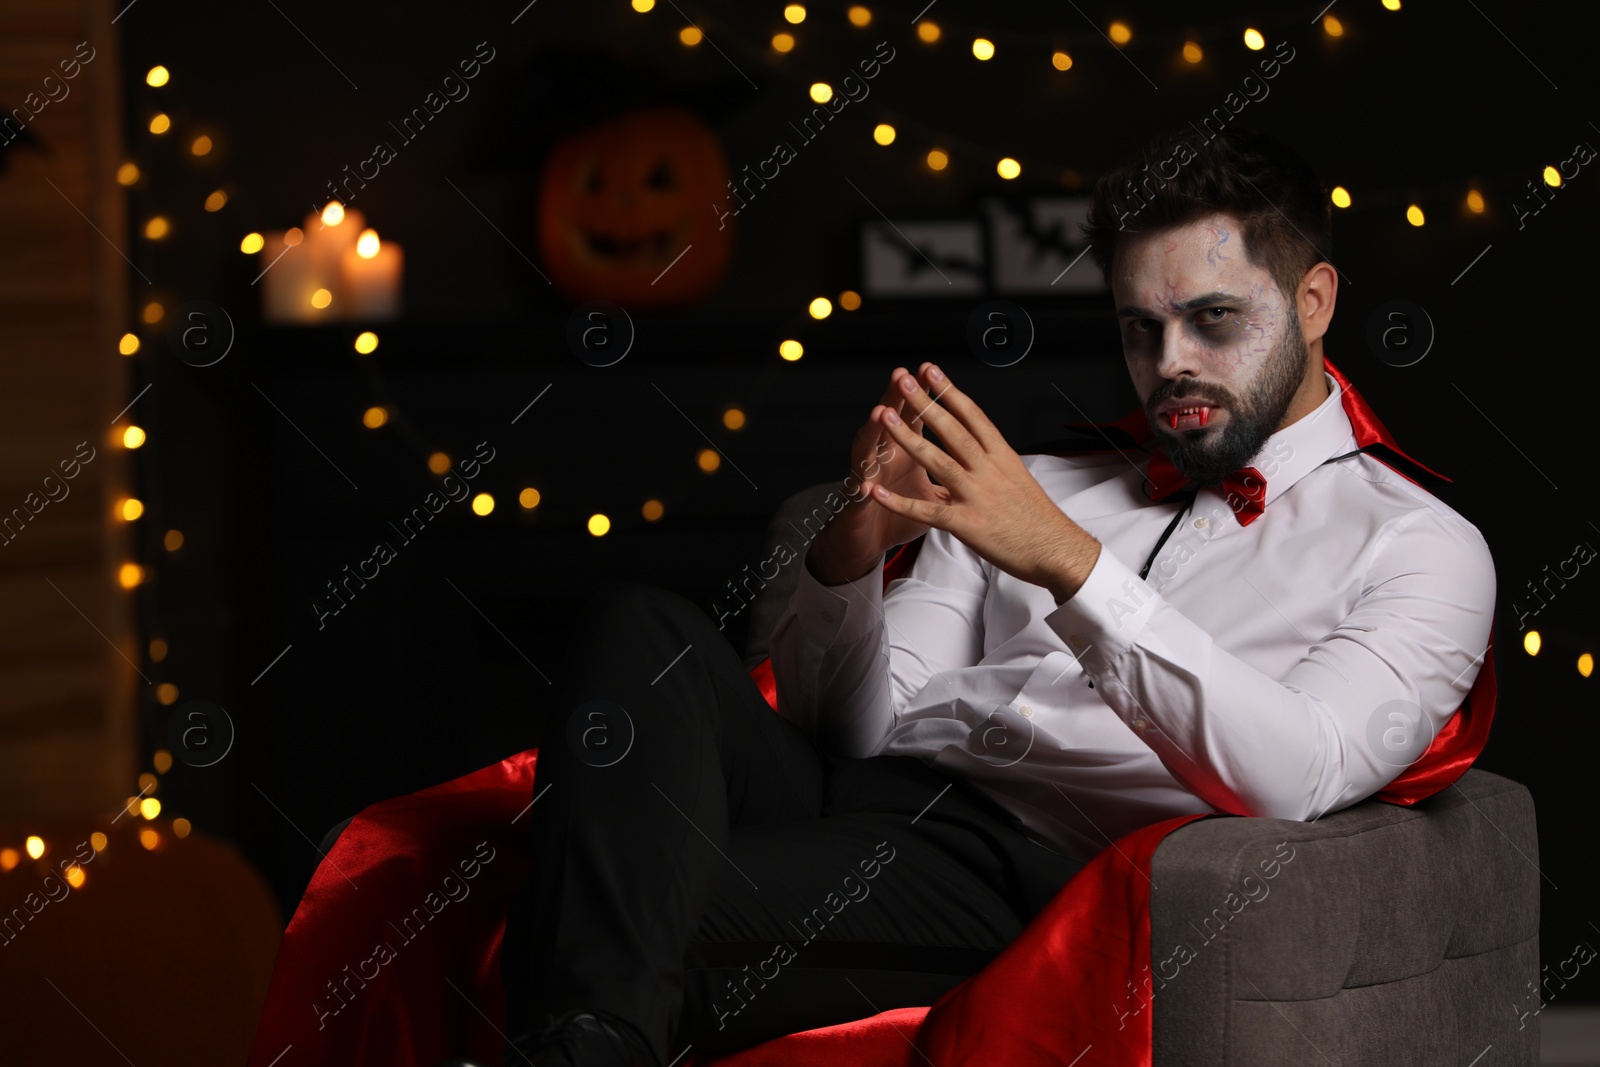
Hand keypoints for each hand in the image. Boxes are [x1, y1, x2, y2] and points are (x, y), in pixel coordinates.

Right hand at [808, 366, 951, 583]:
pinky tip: (866, 485)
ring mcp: (867, 479)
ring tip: (880, 414)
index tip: (930, 370)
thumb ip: (944, 471)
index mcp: (904, 453)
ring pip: (868, 451)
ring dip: (873, 433)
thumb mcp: (927, 493)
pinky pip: (860, 498)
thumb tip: (972, 455)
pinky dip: (864, 492)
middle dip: (896, 399)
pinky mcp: (856, 507)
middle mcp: (882, 459)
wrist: (864, 542)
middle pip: (889, 424)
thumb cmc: (894, 515)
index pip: (914, 418)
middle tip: (902, 376)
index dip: (922, 396)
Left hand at [864, 362, 1100, 599]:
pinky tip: (876, 490)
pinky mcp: (966, 524)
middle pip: (952, 430)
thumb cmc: (1039, 518)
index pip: (973, 416)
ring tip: (885, 417)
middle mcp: (989, 470)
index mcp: (1002, 457)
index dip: (950, 392)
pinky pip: (926, 510)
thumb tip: (972, 451)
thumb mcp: (1018, 479)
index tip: (931, 371)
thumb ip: (991, 463)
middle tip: (905, 381)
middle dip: (926, 403)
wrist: (1057, 551)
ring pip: (936, 461)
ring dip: (907, 437)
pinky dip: (899, 501)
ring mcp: (977, 496)